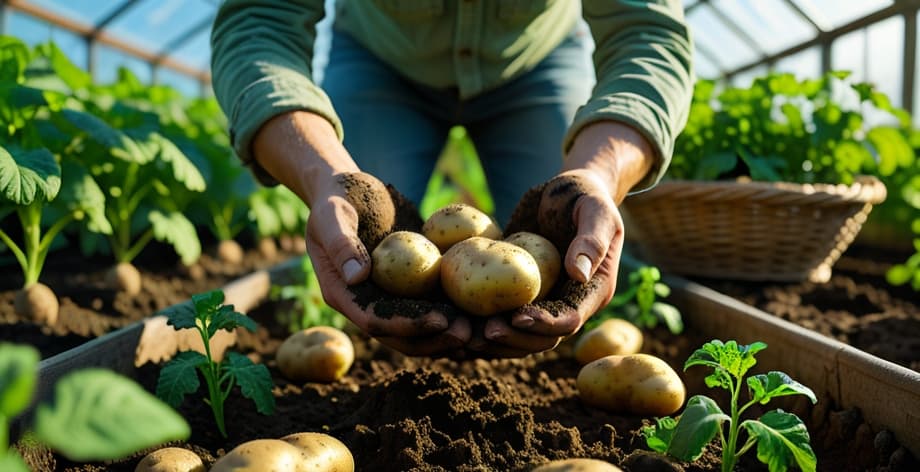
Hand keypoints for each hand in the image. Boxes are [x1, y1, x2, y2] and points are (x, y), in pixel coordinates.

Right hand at [252, 112, 470, 356]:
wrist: (348, 190)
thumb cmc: (336, 197)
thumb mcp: (331, 214)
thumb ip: (341, 243)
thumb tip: (357, 276)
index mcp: (343, 294)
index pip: (376, 321)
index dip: (408, 325)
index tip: (440, 321)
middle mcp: (366, 303)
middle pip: (401, 335)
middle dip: (435, 338)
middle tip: (469, 334)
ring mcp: (387, 297)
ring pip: (419, 327)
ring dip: (447, 333)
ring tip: (480, 330)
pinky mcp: (407, 286)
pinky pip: (430, 305)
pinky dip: (453, 313)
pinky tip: (481, 313)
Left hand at [466, 171, 622, 357]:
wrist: (565, 192)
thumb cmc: (584, 195)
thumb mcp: (595, 210)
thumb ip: (591, 240)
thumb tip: (579, 274)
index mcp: (593, 291)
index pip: (570, 319)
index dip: (544, 324)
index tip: (517, 317)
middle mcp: (569, 303)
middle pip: (543, 338)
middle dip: (514, 338)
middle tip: (484, 331)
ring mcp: (544, 301)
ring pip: (521, 335)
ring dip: (495, 340)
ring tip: (466, 335)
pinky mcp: (521, 294)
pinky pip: (503, 315)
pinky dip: (481, 323)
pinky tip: (456, 321)